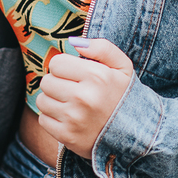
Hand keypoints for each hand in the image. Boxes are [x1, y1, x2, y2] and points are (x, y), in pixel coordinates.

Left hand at [37, 38, 133, 160]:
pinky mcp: (67, 136)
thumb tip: (73, 41)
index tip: (75, 74)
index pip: (56, 63)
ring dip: (53, 100)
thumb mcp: (123, 67)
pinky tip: (69, 118)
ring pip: (42, 100)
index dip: (64, 66)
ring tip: (70, 104)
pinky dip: (52, 118)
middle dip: (57, 83)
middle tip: (72, 89)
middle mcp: (84, 97)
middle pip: (47, 81)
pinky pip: (43, 120)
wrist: (135, 135)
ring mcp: (74, 119)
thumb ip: (102, 48)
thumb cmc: (123, 96)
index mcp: (97, 76)